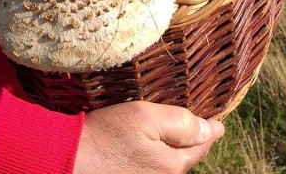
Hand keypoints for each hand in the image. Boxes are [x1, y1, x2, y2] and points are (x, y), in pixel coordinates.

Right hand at [73, 101, 224, 173]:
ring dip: (171, 148)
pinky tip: (146, 144)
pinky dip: (155, 155)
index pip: (202, 146)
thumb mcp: (145, 117)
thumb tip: (211, 129)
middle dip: (191, 141)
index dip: (209, 130)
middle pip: (185, 157)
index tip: (217, 121)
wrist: (69, 158)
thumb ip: (181, 123)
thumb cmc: (106, 134)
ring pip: (167, 163)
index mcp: (172, 165)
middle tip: (198, 123)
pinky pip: (150, 167)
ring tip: (171, 131)